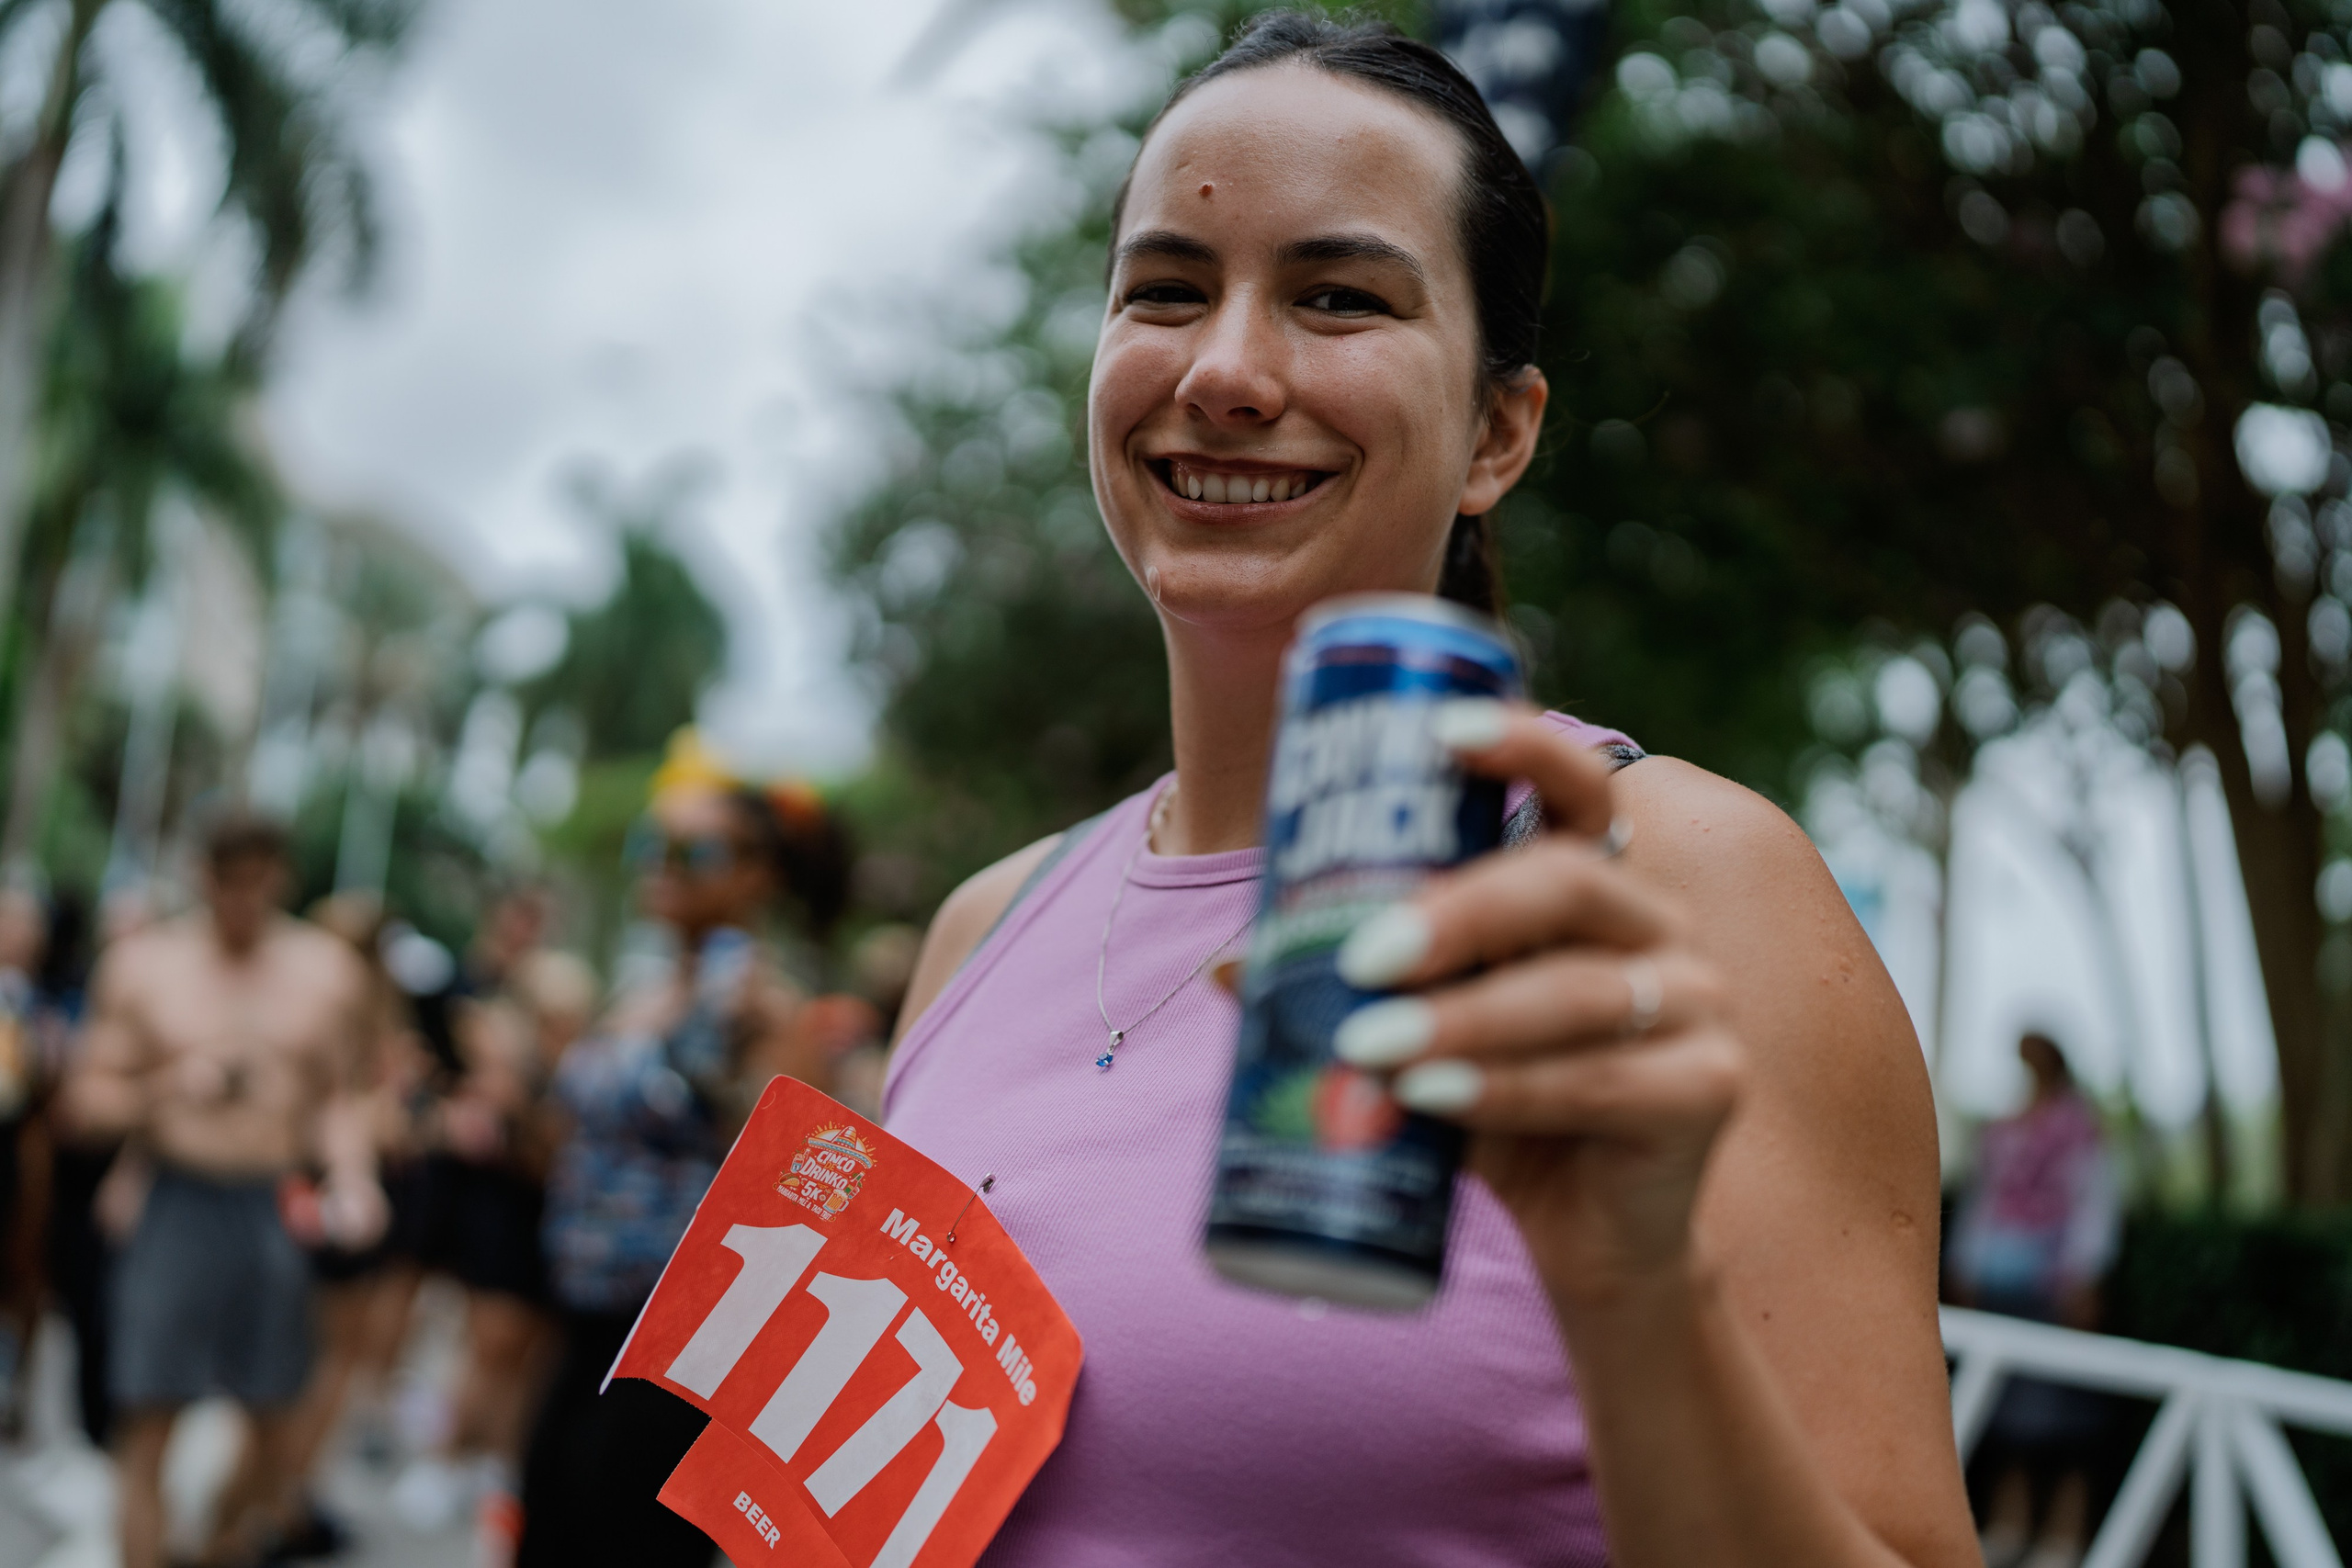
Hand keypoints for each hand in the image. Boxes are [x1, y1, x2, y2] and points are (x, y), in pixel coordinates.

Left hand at [1331, 703, 1742, 1307]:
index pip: (1579, 787)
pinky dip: (1505, 1087)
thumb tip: (1230, 970)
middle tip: (1362, 956)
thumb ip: (1348, 996)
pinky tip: (1434, 1096)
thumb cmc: (1497, 1113)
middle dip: (1457, 912)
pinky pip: (1601, 1079)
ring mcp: (1697, 1004)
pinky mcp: (1708, 1091)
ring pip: (1576, 990)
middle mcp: (1657, 926)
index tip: (1440, 735)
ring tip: (1370, 1046)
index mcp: (1593, 886)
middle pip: (1567, 882)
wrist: (1589, 1240)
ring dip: (1463, 1016)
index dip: (1522, 746)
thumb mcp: (1420, 1037)